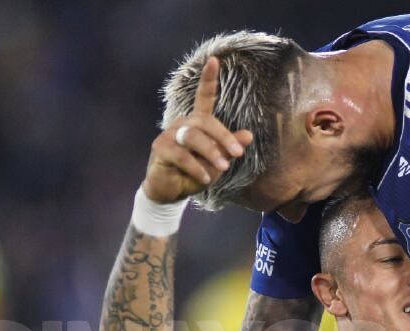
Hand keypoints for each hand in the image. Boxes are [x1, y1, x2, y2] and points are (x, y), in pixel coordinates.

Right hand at [143, 56, 252, 203]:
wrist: (171, 191)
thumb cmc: (195, 173)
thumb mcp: (218, 162)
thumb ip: (229, 149)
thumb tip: (248, 135)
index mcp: (198, 122)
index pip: (203, 97)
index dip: (208, 79)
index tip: (214, 60)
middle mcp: (183, 123)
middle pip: (205, 122)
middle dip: (223, 137)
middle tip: (238, 153)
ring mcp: (170, 134)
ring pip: (193, 137)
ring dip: (211, 153)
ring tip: (223, 168)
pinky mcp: (161, 148)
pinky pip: (183, 156)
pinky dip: (197, 168)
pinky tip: (205, 178)